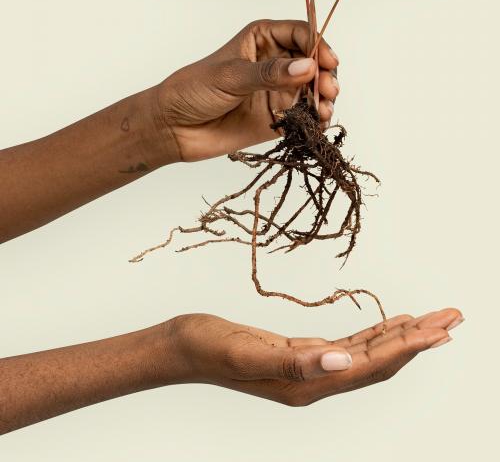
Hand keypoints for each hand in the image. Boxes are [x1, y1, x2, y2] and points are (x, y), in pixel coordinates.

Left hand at [153, 19, 338, 162]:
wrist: (173, 127)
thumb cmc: (193, 90)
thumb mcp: (230, 76)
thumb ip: (269, 73)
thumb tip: (307, 68)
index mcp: (263, 38)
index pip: (301, 33)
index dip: (318, 45)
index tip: (327, 62)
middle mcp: (276, 62)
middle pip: (315, 62)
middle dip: (326, 74)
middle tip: (329, 89)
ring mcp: (279, 90)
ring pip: (314, 90)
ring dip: (325, 98)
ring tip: (325, 109)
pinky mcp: (280, 117)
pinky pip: (306, 116)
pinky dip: (317, 119)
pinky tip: (319, 123)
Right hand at [165, 308, 462, 405]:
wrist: (183, 347)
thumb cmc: (208, 348)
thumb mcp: (246, 354)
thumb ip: (294, 361)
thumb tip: (343, 361)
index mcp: (308, 383)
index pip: (372, 365)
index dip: (408, 347)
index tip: (441, 329)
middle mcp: (316, 379)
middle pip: (380, 360)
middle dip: (420, 340)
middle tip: (454, 318)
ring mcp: (310, 367)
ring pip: (369, 353)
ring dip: (403, 336)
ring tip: (434, 321)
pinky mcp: (301, 353)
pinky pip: (350, 345)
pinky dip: (375, 334)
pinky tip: (390, 325)